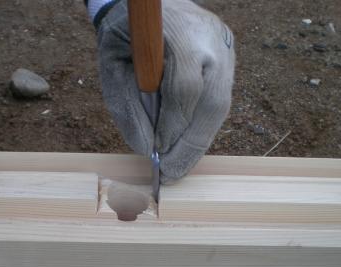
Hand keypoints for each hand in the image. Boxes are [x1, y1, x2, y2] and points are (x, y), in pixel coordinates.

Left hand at [96, 0, 234, 182]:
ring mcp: (224, 46)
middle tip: (174, 174)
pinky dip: (203, 125)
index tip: (159, 152)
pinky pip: (220, 97)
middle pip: (213, 102)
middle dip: (192, 144)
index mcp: (180, 33)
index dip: (173, 125)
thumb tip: (146, 149)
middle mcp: (211, 39)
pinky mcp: (228, 55)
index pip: (185, 87)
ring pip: (221, 103)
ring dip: (200, 139)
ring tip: (181, 166)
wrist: (145, 0)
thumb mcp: (112, 68)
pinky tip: (188, 144)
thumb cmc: (124, 34)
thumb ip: (128, 107)